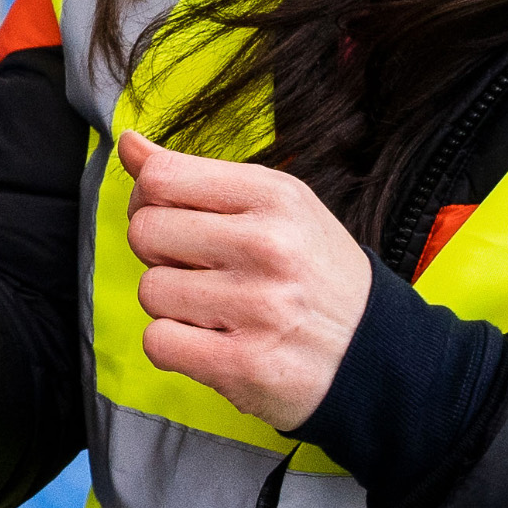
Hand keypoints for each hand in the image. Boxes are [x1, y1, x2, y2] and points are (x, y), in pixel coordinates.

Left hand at [118, 130, 372, 432]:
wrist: (379, 356)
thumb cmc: (316, 276)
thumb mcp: (276, 208)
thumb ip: (196, 176)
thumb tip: (128, 144)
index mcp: (274, 197)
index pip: (160, 178)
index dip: (148, 200)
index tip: (173, 219)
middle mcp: (268, 246)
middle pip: (144, 232)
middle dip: (160, 254)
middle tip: (201, 270)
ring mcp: (258, 306)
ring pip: (150, 290)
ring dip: (171, 305)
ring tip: (218, 309)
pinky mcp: (245, 362)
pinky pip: (158, 341)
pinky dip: (175, 346)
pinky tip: (214, 341)